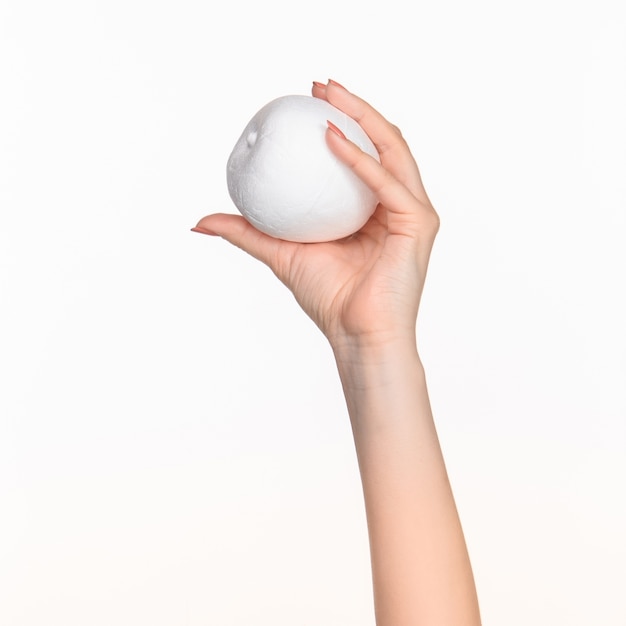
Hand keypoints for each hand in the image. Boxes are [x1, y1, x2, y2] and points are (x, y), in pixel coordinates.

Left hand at [193, 80, 438, 348]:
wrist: (356, 335)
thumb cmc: (329, 298)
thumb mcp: (281, 253)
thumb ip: (247, 232)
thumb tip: (201, 221)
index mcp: (372, 208)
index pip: (362, 154)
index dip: (338, 122)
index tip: (306, 102)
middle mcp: (396, 203)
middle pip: (380, 142)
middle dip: (352, 107)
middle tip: (319, 85)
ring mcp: (411, 211)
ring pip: (392, 149)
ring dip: (362, 116)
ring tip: (331, 94)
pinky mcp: (418, 223)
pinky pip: (387, 182)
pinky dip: (361, 160)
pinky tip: (331, 138)